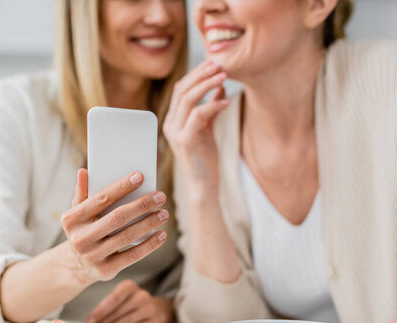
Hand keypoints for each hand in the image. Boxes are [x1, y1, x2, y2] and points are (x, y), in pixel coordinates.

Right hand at [62, 169, 168, 283]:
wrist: (75, 265)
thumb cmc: (83, 229)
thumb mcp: (77, 212)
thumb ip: (82, 193)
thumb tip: (84, 171)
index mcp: (72, 219)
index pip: (101, 198)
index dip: (121, 187)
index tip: (140, 176)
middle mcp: (80, 238)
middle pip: (117, 217)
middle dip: (141, 205)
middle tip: (161, 196)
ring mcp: (92, 256)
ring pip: (126, 236)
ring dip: (149, 224)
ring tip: (164, 214)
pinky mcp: (105, 270)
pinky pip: (132, 256)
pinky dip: (149, 245)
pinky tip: (162, 235)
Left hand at [82, 280, 172, 322]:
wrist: (157, 310)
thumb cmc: (130, 307)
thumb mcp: (119, 303)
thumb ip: (105, 312)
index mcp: (129, 287)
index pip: (113, 299)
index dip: (100, 311)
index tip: (88, 322)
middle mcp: (141, 295)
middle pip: (118, 312)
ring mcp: (150, 308)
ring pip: (127, 321)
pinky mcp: (156, 322)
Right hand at [163, 60, 229, 188]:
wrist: (203, 184)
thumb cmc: (205, 158)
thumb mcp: (207, 127)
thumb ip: (210, 107)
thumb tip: (219, 85)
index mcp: (173, 120)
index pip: (180, 89)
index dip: (196, 74)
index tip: (213, 64)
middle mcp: (170, 124)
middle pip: (182, 89)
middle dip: (201, 74)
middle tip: (219, 65)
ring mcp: (176, 132)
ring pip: (188, 98)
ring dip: (207, 84)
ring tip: (224, 76)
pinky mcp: (185, 140)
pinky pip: (198, 114)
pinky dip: (213, 104)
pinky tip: (226, 101)